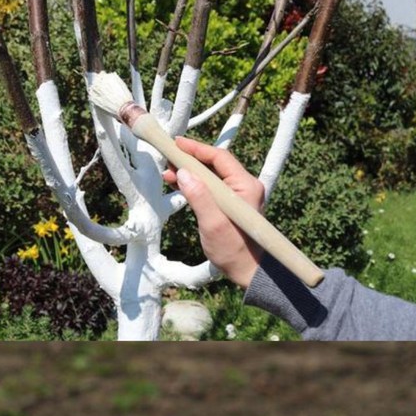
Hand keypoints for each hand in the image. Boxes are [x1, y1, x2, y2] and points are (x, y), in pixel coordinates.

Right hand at [162, 136, 263, 288]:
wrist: (247, 272)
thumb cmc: (234, 251)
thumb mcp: (213, 224)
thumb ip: (199, 197)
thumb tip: (183, 173)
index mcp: (246, 186)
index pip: (220, 157)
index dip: (196, 149)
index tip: (176, 143)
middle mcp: (245, 187)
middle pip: (214, 164)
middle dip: (189, 161)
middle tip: (167, 158)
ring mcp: (238, 196)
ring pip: (210, 176)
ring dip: (189, 173)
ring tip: (167, 172)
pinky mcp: (231, 205)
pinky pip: (210, 188)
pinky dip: (194, 185)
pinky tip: (177, 183)